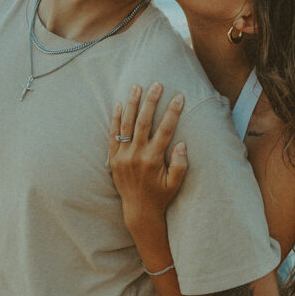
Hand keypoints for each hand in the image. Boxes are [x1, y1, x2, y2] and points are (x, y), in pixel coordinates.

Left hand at [109, 84, 187, 227]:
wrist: (138, 210)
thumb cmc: (160, 196)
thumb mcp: (175, 184)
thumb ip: (180, 164)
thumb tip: (181, 143)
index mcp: (153, 159)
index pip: (165, 130)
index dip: (172, 112)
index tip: (179, 96)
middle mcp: (136, 155)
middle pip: (143, 122)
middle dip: (150, 101)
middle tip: (156, 84)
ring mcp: (123, 156)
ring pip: (126, 125)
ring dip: (132, 104)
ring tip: (136, 87)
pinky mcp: (114, 159)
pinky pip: (113, 135)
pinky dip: (115, 119)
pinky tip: (119, 104)